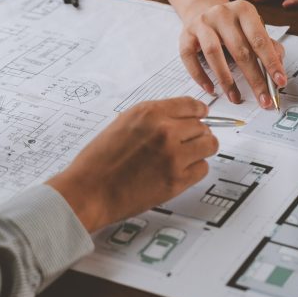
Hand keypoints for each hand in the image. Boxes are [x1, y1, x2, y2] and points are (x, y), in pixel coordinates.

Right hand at [46, 98, 218, 232]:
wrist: (88, 191)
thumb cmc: (99, 161)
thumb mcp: (123, 124)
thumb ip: (153, 119)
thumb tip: (179, 118)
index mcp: (149, 113)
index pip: (191, 105)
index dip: (198, 112)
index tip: (201, 116)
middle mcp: (165, 130)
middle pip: (203, 126)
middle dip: (196, 134)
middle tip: (186, 144)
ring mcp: (174, 155)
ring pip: (209, 145)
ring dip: (200, 151)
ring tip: (185, 157)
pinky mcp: (177, 180)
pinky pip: (203, 169)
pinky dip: (194, 171)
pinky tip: (178, 172)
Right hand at [180, 0, 286, 108]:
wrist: (203, 11)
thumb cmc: (232, 25)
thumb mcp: (252, 29)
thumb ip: (268, 46)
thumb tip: (279, 67)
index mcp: (244, 10)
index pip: (260, 40)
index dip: (271, 63)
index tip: (279, 82)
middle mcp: (222, 14)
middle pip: (240, 50)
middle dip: (254, 79)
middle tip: (263, 99)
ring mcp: (202, 23)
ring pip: (213, 53)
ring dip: (226, 80)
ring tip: (235, 97)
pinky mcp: (185, 35)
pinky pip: (190, 58)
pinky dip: (200, 76)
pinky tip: (211, 89)